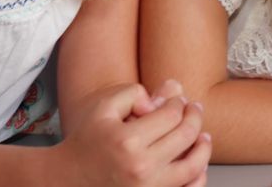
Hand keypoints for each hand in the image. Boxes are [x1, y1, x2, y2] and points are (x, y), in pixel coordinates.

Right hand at [55, 83, 210, 185]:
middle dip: (195, 117)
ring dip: (203, 147)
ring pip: (193, 166)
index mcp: (128, 140)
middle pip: (186, 136)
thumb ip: (134, 93)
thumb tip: (163, 100)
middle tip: (195, 109)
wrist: (67, 179)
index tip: (178, 100)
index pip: (172, 115)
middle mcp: (140, 167)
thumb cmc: (87, 140)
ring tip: (203, 136)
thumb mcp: (103, 107)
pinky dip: (198, 176)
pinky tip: (197, 163)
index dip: (179, 103)